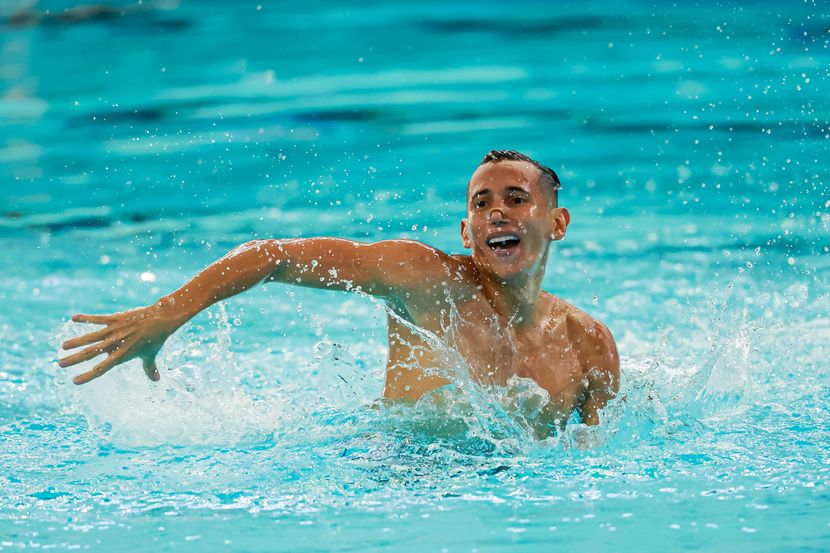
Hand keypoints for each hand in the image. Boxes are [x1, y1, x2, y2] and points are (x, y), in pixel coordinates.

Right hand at [59, 303, 182, 384]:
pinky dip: (86, 318)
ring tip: (63, 346)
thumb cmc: (156, 339)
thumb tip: (156, 380)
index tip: (74, 381)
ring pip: (91, 337)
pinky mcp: (116, 318)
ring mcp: (115, 330)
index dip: (88, 375)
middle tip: (60, 364)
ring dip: (76, 341)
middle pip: (92, 353)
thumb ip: (149, 368)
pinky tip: (73, 318)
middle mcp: (116, 343)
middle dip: (75, 359)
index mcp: (123, 355)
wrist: (162, 319)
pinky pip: (98, 318)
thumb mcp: (150, 355)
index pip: (102, 368)